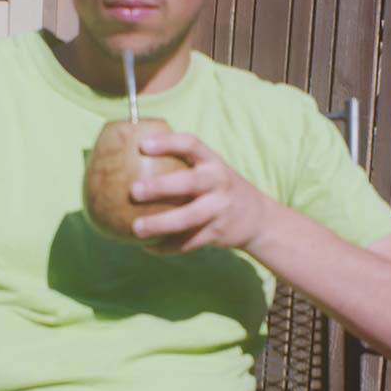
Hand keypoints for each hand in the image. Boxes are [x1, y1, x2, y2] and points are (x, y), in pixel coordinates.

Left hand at [130, 131, 270, 252]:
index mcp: (213, 161)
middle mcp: (219, 182)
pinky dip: (167, 246)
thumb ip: (182, 163)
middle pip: (189, 182)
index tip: (143, 146)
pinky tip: (147, 247)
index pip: (191, 144)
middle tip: (133, 190)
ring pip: (188, 218)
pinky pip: (189, 242)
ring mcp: (220, 209)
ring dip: (160, 224)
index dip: (168, 143)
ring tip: (136, 228)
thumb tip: (131, 157)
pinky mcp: (218, 233)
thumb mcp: (210, 169)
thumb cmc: (218, 188)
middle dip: (160, 186)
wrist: (258, 218)